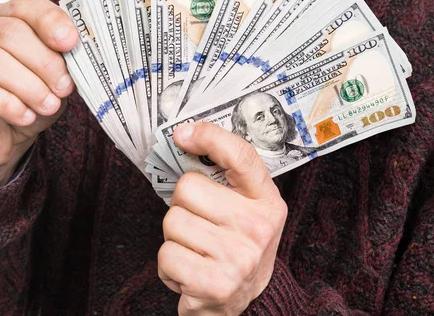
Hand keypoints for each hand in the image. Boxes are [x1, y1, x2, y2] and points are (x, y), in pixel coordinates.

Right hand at [0, 0, 77, 186]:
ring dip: (28, 86)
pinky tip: (25, 116)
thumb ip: (62, 59)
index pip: (25, 5)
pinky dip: (7, 104)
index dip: (50, 21)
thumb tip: (78, 50)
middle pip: (9, 33)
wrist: (1, 138)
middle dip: (43, 61)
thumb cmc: (29, 98)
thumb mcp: (53, 76)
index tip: (72, 43)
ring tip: (49, 105)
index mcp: (3, 17)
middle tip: (64, 87)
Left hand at [158, 123, 287, 315]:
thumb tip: (183, 138)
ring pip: (172, 221)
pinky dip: (169, 266)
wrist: (246, 304)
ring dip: (174, 238)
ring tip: (196, 250)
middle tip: (198, 223)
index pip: (240, 156)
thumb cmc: (237, 246)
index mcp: (267, 201)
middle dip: (181, 205)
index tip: (183, 134)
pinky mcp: (216, 284)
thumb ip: (224, 178)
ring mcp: (239, 257)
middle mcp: (258, 227)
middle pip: (187, 187)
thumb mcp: (245, 208)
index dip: (209, 137)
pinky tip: (189, 271)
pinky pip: (166, 255)